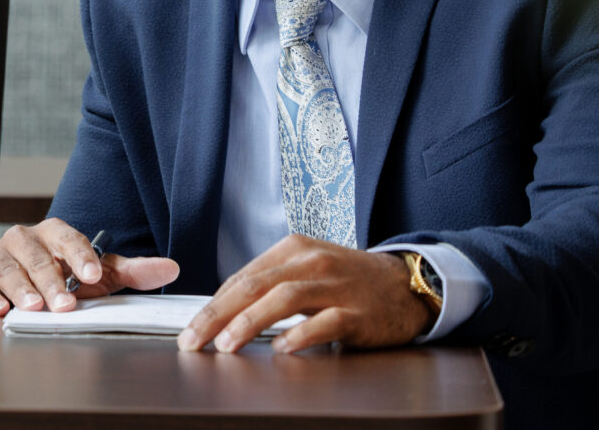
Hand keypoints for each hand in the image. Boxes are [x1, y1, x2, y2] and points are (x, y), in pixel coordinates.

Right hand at [0, 218, 180, 315]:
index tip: (92, 275)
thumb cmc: (67, 274)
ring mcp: (2, 257)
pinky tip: (0, 310)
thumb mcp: (100, 272)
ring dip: (21, 289)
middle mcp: (26, 240)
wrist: (33, 279)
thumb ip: (133, 271)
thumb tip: (171, 268)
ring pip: (8, 268)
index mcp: (56, 233)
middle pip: (37, 257)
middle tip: (64, 303)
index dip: (81, 256)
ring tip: (33, 307)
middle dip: (51, 281)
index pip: (69, 239)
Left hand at [179, 235, 432, 353]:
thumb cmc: (350, 281)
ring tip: (226, 344)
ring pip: (284, 299)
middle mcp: (312, 262)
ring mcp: (337, 286)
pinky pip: (326, 322)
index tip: (190, 328)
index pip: (242, 278)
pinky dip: (301, 334)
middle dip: (217, 315)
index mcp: (293, 250)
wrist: (408, 283)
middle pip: (254, 286)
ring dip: (249, 322)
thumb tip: (224, 309)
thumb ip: (271, 284)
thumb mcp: (307, 270)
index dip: (212, 305)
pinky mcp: (359, 312)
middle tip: (193, 339)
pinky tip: (282, 348)